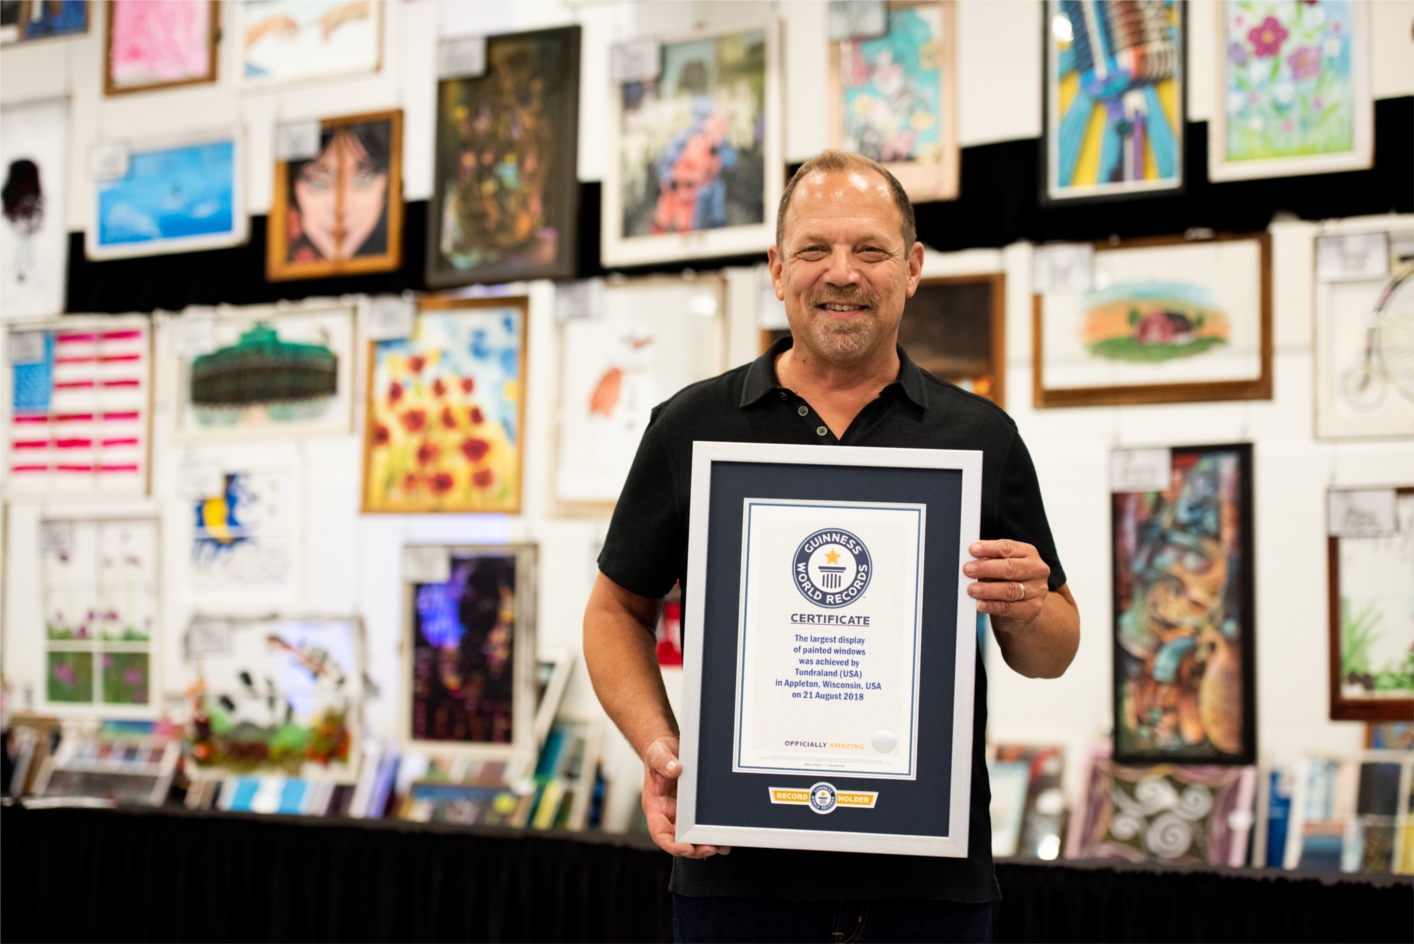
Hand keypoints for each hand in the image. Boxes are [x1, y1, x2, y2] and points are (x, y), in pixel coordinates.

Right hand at [641, 735, 729, 858]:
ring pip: (692, 838)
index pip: (660, 833)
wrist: (670, 749)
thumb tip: (675, 768)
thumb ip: (663, 761)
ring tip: (723, 847)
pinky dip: (713, 834)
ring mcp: (682, 814)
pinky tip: (726, 837)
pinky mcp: (694, 810)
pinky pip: (702, 826)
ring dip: (706, 845)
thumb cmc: (659, 754)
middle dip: (694, 849)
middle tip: (711, 848)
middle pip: (679, 841)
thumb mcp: (658, 754)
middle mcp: (668, 814)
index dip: (672, 845)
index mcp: (655, 807)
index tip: (686, 848)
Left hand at [964, 539, 1049, 624]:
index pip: (1008, 548)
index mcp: (1028, 553)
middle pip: (1011, 568)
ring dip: (988, 590)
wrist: (1024, 606)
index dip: (989, 548)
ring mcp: (1037, 590)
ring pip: (1011, 589)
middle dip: (987, 568)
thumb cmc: (1008, 580)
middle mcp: (1037, 570)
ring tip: (971, 589)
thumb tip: (970, 560)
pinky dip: (992, 606)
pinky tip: (980, 604)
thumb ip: (989, 560)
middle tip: (968, 570)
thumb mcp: (1000, 565)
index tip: (972, 550)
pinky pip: (1010, 607)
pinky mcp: (1033, 609)